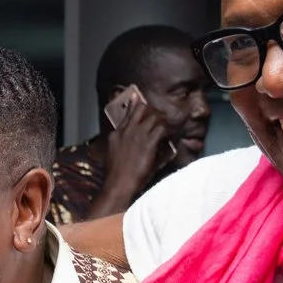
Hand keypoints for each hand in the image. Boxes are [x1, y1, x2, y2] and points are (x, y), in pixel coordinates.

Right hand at [86, 87, 170, 217]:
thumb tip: (126, 144)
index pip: (128, 113)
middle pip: (141, 109)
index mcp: (116, 134)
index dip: (135, 105)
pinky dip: (167, 130)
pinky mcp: (148, 143)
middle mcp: (127, 131)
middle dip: (152, 110)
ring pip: (154, 117)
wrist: (119, 184)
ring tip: (166, 126)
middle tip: (159, 116)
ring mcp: (138, 136)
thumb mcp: (113, 155)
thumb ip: (119, 144)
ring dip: (162, 120)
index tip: (138, 99)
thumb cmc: (116, 174)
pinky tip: (169, 135)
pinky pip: (162, 129)